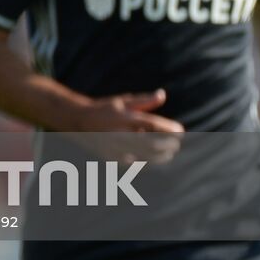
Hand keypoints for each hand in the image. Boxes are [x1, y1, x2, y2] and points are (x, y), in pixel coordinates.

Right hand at [67, 89, 184, 164]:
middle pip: (152, 143)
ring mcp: (115, 147)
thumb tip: (163, 95)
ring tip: (169, 153)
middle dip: (168, 145)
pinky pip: (136, 164)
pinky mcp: (112, 158)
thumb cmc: (105, 109)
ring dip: (162, 156)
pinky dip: (149, 162)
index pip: (152, 124)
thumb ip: (144, 101)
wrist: (78, 121)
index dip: (169, 129)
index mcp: (124, 117)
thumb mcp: (122, 101)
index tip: (180, 130)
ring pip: (146, 157)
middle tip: (176, 143)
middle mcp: (120, 133)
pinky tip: (154, 159)